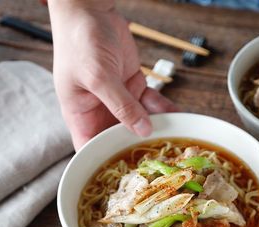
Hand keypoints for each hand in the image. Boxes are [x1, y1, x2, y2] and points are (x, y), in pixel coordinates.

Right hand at [48, 0, 176, 149]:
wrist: (91, 10)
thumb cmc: (80, 41)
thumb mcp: (98, 76)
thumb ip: (120, 105)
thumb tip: (142, 130)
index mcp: (80, 114)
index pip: (90, 148)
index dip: (105, 163)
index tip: (128, 177)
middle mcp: (99, 110)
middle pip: (119, 138)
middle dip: (139, 148)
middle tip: (161, 162)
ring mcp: (118, 99)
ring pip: (140, 122)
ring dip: (157, 128)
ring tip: (176, 140)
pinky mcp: (133, 86)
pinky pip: (151, 103)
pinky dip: (164, 109)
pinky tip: (178, 116)